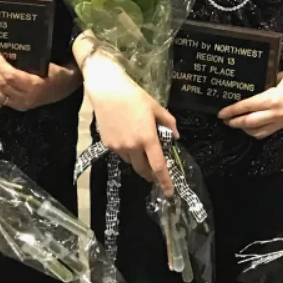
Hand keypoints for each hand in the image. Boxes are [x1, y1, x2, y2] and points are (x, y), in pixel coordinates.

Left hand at [0, 51, 79, 110]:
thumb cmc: (61, 70)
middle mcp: (27, 97)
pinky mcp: (18, 105)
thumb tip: (18, 38)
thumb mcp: (51, 60)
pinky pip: (0, 98)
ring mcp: (21, 104)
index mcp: (36, 85)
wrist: (69, 87)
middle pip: (1, 84)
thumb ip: (36, 54)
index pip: (12, 77)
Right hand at [82, 53, 178, 195]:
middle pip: (143, 169)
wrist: (107, 90)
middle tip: (155, 172)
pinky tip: (127, 138)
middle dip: (150, 174)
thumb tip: (175, 136)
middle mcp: (132, 146)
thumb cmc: (134, 96)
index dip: (164, 181)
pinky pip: (120, 153)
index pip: (158, 166)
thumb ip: (168, 123)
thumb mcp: (156, 107)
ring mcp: (118, 147)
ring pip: (131, 161)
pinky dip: (127, 151)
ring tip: (140, 145)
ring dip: (138, 160)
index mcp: (147, 138)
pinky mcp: (107, 144)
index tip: (169, 192)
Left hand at [218, 57, 282, 139]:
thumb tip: (250, 91)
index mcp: (274, 98)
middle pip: (249, 123)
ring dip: (245, 129)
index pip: (247, 107)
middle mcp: (278, 113)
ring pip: (258, 132)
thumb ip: (265, 86)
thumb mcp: (278, 77)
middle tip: (225, 121)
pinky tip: (253, 125)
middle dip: (235, 122)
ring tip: (238, 124)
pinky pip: (269, 131)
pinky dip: (258, 130)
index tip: (221, 113)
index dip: (232, 111)